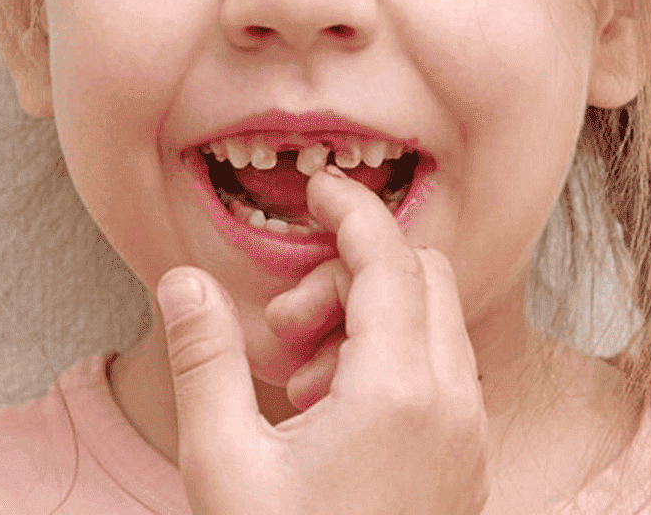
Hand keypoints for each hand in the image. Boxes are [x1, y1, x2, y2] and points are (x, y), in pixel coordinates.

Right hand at [156, 164, 489, 514]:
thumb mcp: (223, 463)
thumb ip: (205, 359)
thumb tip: (182, 281)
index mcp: (400, 393)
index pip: (389, 258)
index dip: (350, 208)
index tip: (313, 188)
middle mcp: (453, 405)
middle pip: (421, 280)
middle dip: (349, 277)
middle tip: (283, 333)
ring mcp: (468, 436)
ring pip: (433, 325)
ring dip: (368, 321)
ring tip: (299, 382)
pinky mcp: (464, 461)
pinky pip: (441, 373)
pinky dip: (391, 361)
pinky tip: (330, 413)